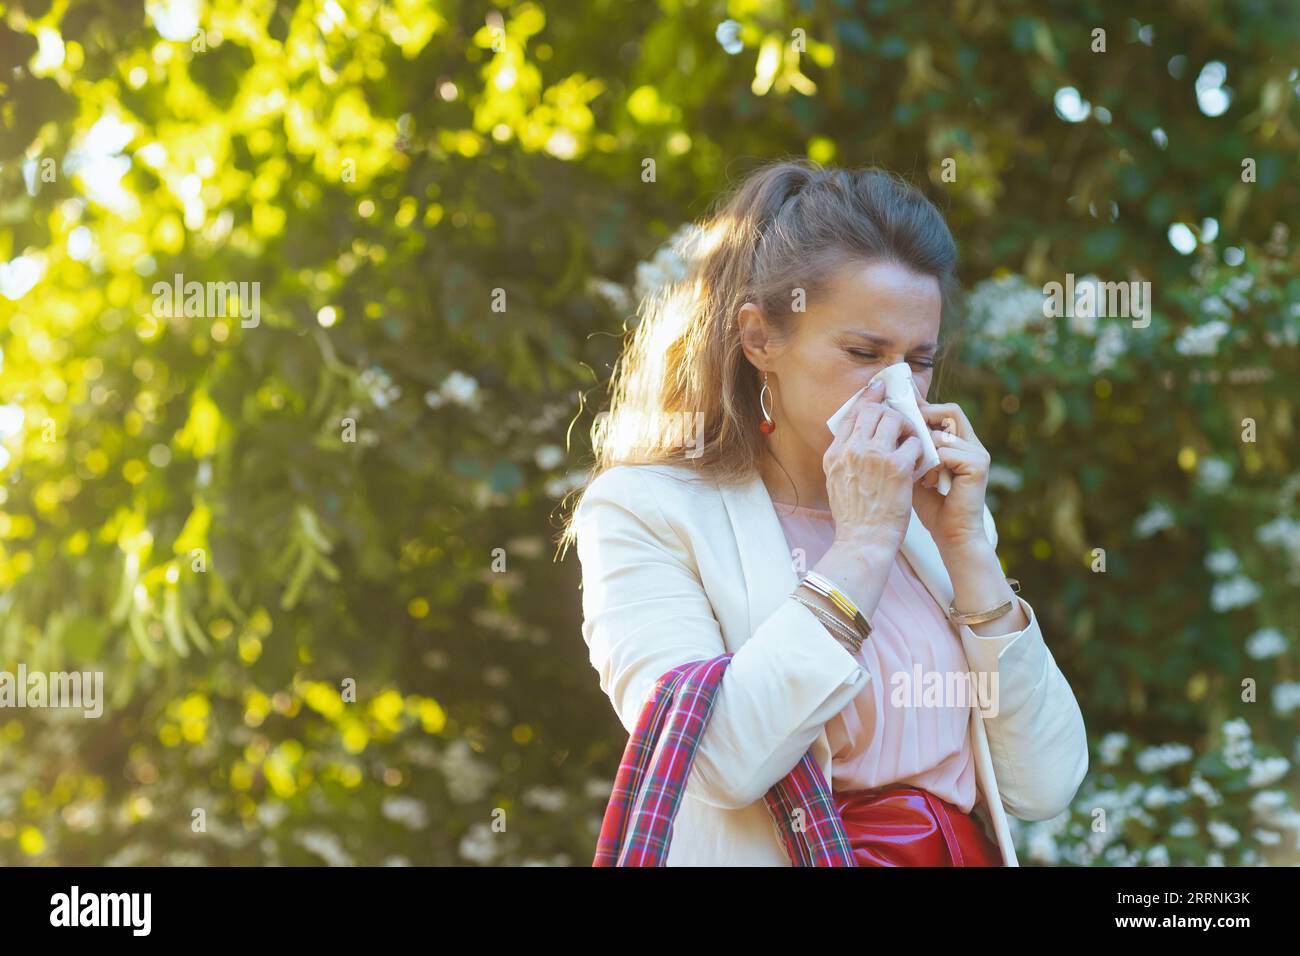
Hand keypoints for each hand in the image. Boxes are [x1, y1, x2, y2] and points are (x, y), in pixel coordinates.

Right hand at [823, 378, 925, 556]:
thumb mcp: (836, 482)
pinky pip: (915, 442)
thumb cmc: (854, 517)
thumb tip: (855, 436)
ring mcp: (874, 457)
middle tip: (902, 425)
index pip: (852, 414)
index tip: (879, 388)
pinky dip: (920, 450)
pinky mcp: (897, 467)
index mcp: (835, 454)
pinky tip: (919, 463)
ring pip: (895, 419)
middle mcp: (852, 450)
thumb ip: (844, 456)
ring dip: (908, 428)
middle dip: (891, 413)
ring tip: (912, 444)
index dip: (868, 398)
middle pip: (874, 411)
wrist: (862, 541)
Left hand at [910, 397, 990, 550]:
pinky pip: (947, 451)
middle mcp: (972, 443)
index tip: (899, 407)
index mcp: (959, 441)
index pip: (943, 410)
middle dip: (924, 420)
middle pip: (949, 411)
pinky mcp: (978, 465)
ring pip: (942, 433)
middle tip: (906, 437)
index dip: (922, 407)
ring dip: (924, 451)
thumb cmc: (931, 505)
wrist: (951, 536)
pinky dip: (932, 465)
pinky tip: (929, 483)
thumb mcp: (914, 469)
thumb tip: (886, 422)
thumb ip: (907, 447)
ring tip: (920, 473)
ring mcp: (978, 452)